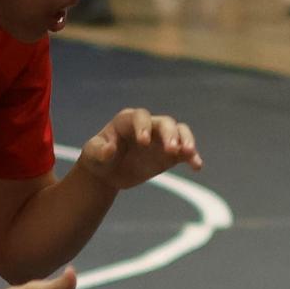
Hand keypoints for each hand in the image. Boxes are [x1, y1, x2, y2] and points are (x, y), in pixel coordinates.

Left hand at [75, 107, 202, 190]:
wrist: (109, 171)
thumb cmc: (98, 158)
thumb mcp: (92, 154)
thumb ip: (99, 150)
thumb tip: (109, 150)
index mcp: (127, 121)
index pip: (139, 117)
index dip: (143, 126)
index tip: (144, 142)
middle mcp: (148, 126)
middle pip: (164, 122)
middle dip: (170, 134)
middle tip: (172, 149)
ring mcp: (161, 138)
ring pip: (179, 132)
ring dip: (186, 140)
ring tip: (189, 154)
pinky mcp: (171, 154)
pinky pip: (185, 152)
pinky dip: (192, 157)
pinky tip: (197, 166)